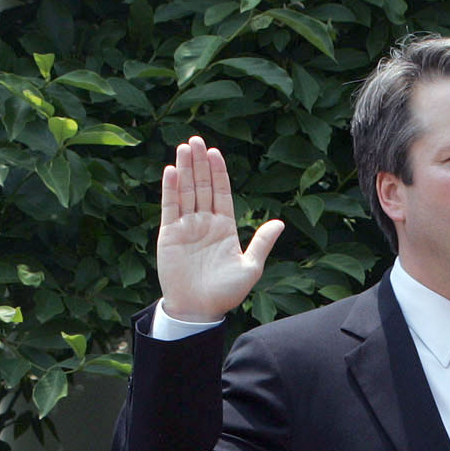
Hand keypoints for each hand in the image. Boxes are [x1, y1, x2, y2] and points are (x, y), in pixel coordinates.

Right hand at [156, 135, 283, 322]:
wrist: (199, 310)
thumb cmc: (226, 293)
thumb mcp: (250, 267)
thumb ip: (262, 243)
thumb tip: (280, 222)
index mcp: (225, 227)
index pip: (221, 193)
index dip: (218, 173)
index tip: (216, 153)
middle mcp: (204, 223)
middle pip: (201, 186)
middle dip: (199, 163)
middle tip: (196, 140)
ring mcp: (186, 227)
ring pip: (185, 192)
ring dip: (184, 169)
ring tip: (184, 147)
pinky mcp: (169, 235)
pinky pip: (169, 207)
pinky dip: (170, 189)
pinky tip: (171, 171)